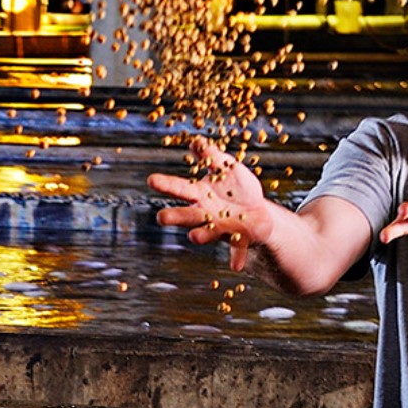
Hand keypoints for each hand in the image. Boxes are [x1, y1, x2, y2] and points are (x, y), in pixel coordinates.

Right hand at [148, 138, 270, 273]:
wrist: (256, 212)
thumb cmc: (236, 188)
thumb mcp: (226, 167)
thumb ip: (211, 156)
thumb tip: (195, 141)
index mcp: (200, 194)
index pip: (180, 188)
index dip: (166, 184)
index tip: (151, 180)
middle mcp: (205, 213)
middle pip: (186, 214)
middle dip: (174, 216)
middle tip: (161, 217)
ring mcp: (220, 228)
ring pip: (207, 232)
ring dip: (200, 235)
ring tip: (194, 236)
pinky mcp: (238, 238)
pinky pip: (237, 248)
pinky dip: (237, 256)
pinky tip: (236, 267)